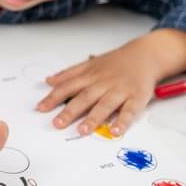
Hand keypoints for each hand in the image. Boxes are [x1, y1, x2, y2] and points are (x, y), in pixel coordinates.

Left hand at [36, 30, 185, 135]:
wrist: (145, 55)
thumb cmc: (115, 62)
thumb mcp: (90, 64)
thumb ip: (69, 73)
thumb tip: (49, 81)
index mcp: (90, 75)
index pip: (68, 87)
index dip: (53, 97)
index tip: (40, 108)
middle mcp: (103, 83)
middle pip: (84, 97)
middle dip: (69, 111)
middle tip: (57, 123)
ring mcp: (120, 90)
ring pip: (105, 105)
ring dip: (93, 118)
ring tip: (82, 130)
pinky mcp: (137, 97)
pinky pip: (129, 111)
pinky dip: (123, 121)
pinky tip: (115, 131)